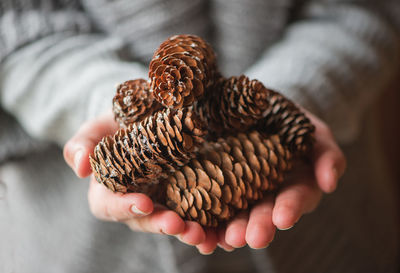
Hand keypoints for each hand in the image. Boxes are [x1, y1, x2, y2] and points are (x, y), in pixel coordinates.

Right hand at [63, 111, 206, 246]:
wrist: (145, 115)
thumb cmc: (116, 124)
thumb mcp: (97, 128)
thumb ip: (83, 144)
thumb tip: (80, 168)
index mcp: (109, 190)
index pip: (110, 206)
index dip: (125, 208)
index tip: (143, 203)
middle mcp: (136, 202)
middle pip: (146, 221)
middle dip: (162, 224)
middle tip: (179, 225)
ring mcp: (162, 200)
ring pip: (172, 222)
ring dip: (187, 231)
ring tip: (201, 233)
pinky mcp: (185, 195)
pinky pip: (196, 212)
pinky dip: (208, 224)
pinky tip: (221, 229)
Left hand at [201, 110, 346, 252]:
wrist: (259, 109)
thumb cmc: (291, 122)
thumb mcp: (315, 132)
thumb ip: (327, 155)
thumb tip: (330, 183)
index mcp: (294, 184)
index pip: (295, 198)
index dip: (290, 208)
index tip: (283, 218)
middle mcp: (269, 194)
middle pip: (264, 213)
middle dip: (259, 226)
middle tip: (253, 238)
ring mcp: (243, 192)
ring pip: (238, 214)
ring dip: (233, 229)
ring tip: (228, 239)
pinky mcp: (219, 186)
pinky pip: (213, 205)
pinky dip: (208, 221)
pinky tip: (202, 232)